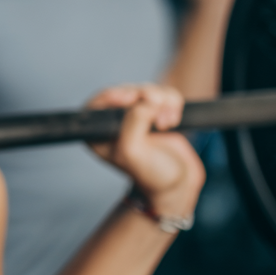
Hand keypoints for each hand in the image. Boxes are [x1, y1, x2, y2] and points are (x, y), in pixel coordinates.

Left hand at [86, 84, 204, 219]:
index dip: (114, 94)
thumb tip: (145, 100)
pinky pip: (164, 94)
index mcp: (98, 134)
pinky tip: (172, 120)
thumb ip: (133, 122)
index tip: (131, 97)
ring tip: (166, 122)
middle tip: (158, 107)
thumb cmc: (151, 175)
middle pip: (125, 91)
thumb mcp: (134, 151)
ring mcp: (136, 116)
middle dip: (144, 96)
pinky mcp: (156, 113)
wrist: (178, 184)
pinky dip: (171, 102)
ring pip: (147, 90)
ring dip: (161, 100)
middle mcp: (114, 123)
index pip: (97, 103)